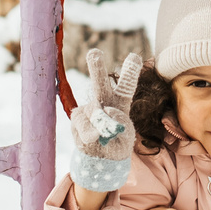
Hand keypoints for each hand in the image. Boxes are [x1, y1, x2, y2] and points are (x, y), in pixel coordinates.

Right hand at [67, 52, 141, 197]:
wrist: (100, 156)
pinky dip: (88, 134)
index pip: (126, 86)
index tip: (134, 57)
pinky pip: (82, 125)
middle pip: (100, 84)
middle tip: (94, 52)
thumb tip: (99, 122)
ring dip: (98, 124)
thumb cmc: (117, 143)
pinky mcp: (77, 118)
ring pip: (91, 112)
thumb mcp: (125, 138)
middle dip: (97, 69)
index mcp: (120, 103)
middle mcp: (103, 101)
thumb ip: (116, 127)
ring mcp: (88, 109)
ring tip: (101, 136)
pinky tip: (92, 139)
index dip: (130, 72)